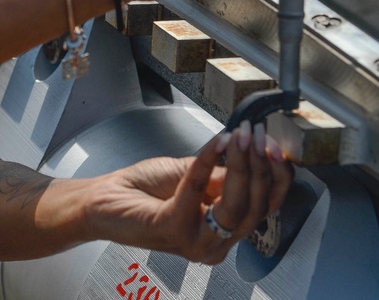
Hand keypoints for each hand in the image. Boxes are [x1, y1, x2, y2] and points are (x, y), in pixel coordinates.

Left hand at [86, 121, 291, 263]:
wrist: (103, 200)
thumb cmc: (143, 190)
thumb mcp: (191, 175)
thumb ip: (221, 172)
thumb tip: (252, 150)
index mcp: (225, 231)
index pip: (266, 208)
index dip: (276, 176)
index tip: (274, 145)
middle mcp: (216, 243)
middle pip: (256, 206)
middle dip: (259, 164)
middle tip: (255, 134)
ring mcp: (196, 241)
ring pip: (236, 204)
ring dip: (241, 164)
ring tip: (240, 136)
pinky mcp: (174, 229)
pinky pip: (198, 191)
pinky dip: (207, 161)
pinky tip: (215, 143)